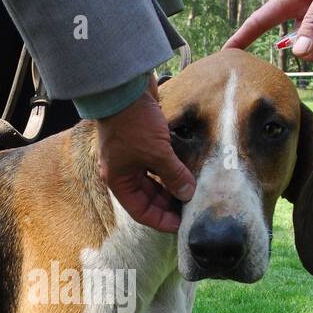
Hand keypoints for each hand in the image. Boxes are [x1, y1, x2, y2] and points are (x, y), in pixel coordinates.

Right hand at [95, 78, 195, 232]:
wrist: (124, 86)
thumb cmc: (134, 122)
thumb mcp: (157, 153)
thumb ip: (174, 175)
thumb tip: (189, 194)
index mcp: (119, 180)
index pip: (141, 211)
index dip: (161, 221)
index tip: (182, 226)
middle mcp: (124, 170)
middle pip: (149, 197)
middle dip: (169, 204)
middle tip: (192, 209)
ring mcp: (132, 155)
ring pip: (155, 180)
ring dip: (172, 186)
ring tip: (193, 191)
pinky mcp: (142, 141)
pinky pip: (158, 163)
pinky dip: (171, 169)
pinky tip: (187, 170)